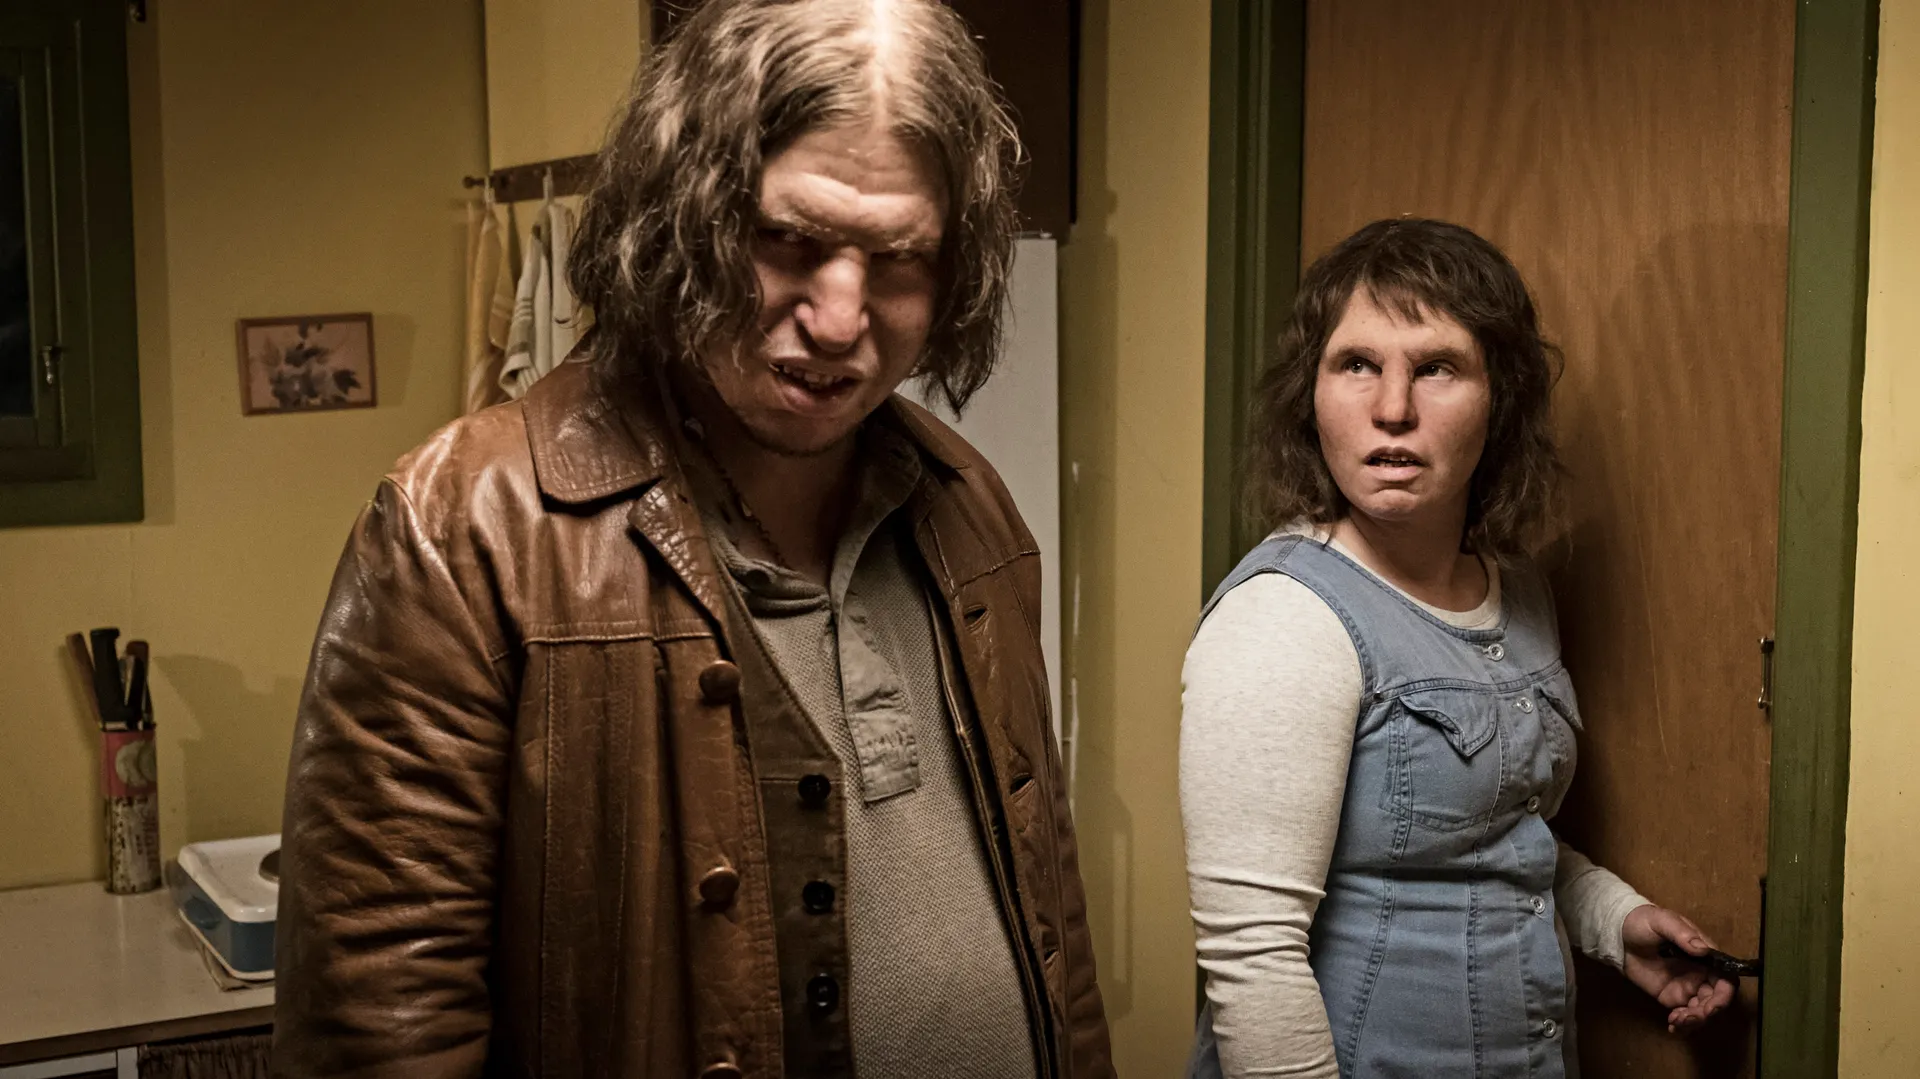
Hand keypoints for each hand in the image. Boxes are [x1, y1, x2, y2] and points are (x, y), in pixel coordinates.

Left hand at [1620, 904, 1737, 1033]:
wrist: (1618, 934)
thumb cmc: (1643, 922)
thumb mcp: (1662, 921)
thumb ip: (1682, 934)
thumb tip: (1702, 949)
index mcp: (1705, 955)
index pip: (1726, 978)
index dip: (1724, 994)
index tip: (1712, 1006)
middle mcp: (1701, 973)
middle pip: (1716, 1000)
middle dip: (1707, 1013)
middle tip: (1688, 1016)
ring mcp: (1687, 987)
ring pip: (1701, 1011)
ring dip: (1694, 1021)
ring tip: (1675, 1020)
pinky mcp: (1671, 996)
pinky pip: (1684, 1014)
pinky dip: (1683, 1025)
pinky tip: (1672, 1026)